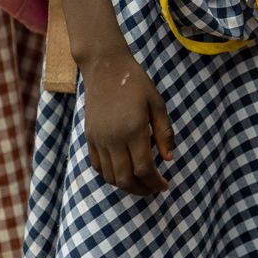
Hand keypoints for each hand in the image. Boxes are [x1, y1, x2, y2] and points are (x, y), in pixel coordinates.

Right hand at [81, 47, 173, 195]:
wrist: (105, 68)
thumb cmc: (136, 82)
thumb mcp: (157, 103)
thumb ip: (164, 132)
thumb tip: (169, 159)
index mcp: (134, 130)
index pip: (144, 169)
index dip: (155, 182)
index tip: (164, 185)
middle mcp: (114, 139)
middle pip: (125, 179)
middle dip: (142, 190)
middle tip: (153, 189)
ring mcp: (99, 140)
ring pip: (110, 176)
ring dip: (126, 186)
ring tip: (140, 184)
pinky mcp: (89, 137)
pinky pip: (97, 166)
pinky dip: (109, 176)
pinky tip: (122, 173)